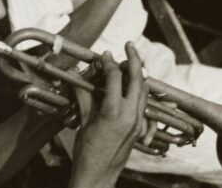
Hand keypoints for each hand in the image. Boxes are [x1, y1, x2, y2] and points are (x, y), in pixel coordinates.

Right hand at [69, 43, 146, 187]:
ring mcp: (138, 124)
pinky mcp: (139, 130)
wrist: (97, 176)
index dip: (109, 63)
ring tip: (131, 62)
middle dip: (134, 60)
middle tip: (129, 46)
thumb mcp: (83, 121)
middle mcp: (130, 116)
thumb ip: (84, 97)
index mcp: (114, 113)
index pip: (116, 78)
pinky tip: (132, 87)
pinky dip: (139, 92)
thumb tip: (77, 79)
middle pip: (138, 80)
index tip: (104, 54)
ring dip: (139, 75)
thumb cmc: (86, 152)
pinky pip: (143, 105)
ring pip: (144, 91)